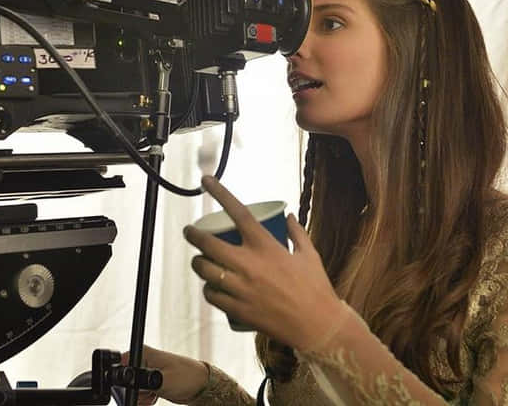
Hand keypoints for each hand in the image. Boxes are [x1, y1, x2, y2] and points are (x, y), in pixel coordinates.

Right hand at [119, 345, 209, 404]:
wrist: (200, 385)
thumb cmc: (186, 377)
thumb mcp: (162, 381)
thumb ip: (143, 382)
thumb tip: (130, 383)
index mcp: (143, 352)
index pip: (121, 365)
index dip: (126, 381)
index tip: (139, 388)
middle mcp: (142, 359)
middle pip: (125, 380)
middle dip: (136, 392)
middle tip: (150, 393)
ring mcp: (146, 370)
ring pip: (132, 389)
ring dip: (141, 397)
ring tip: (154, 394)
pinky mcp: (149, 380)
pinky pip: (138, 392)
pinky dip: (145, 398)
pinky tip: (155, 397)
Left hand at [184, 176, 349, 351]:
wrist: (317, 326)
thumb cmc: (315, 288)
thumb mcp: (309, 254)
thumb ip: (297, 233)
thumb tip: (288, 216)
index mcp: (265, 246)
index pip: (237, 212)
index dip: (219, 193)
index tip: (206, 181)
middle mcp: (248, 264)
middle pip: (208, 243)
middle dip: (193, 235)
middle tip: (190, 232)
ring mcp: (240, 288)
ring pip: (204, 270)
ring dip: (198, 262)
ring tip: (199, 260)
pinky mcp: (237, 309)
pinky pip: (212, 295)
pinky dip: (208, 288)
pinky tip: (211, 286)